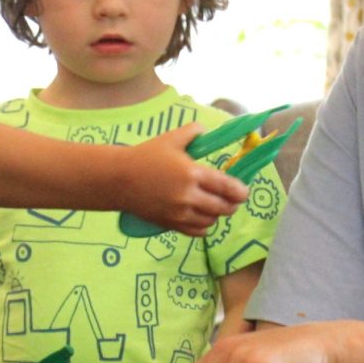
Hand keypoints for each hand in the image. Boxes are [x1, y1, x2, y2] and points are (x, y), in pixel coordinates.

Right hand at [120, 127, 247, 235]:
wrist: (119, 179)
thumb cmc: (145, 156)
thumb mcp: (171, 139)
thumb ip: (193, 132)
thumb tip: (207, 131)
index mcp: (192, 173)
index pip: (226, 187)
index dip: (239, 192)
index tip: (244, 192)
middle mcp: (188, 196)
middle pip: (222, 207)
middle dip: (232, 204)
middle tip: (233, 200)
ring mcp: (180, 213)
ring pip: (211, 220)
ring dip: (217, 214)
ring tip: (216, 207)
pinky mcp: (171, 224)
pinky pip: (197, 231)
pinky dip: (204, 226)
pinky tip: (203, 218)